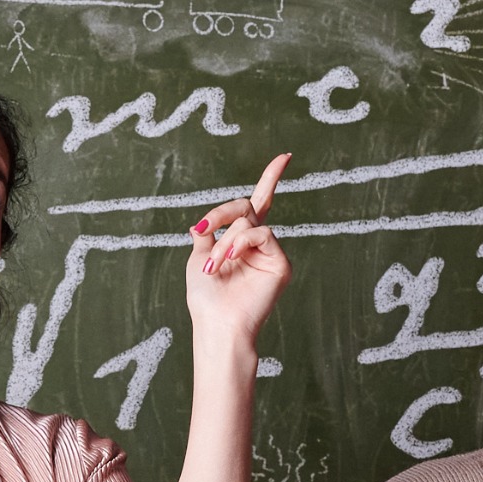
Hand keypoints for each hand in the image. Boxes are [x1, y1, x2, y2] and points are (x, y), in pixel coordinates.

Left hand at [187, 152, 292, 342]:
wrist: (217, 324)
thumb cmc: (206, 299)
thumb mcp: (197, 257)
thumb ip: (207, 233)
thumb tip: (203, 222)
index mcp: (241, 242)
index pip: (257, 205)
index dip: (270, 179)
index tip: (285, 157)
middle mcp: (259, 245)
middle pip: (247, 207)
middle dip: (223, 213)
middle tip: (205, 229)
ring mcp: (271, 254)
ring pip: (248, 222)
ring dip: (224, 241)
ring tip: (213, 265)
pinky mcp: (280, 264)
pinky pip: (261, 234)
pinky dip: (240, 243)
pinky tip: (228, 259)